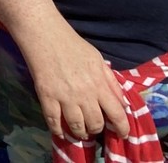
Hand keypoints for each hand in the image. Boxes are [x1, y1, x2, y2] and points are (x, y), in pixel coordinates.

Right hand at [19, 26, 129, 141]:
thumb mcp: (98, 60)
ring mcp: (64, 97)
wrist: (45, 35)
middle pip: (95, 124)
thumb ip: (111, 82)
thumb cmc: (73, 45)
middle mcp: (84, 94)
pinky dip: (58, 130)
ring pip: (76, 126)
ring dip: (80, 133)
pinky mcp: (47, 96)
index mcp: (99, 84)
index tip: (122, 134)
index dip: (122, 128)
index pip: (117, 114)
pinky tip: (60, 131)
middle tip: (94, 127)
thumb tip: (122, 104)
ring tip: (80, 131)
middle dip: (97, 129)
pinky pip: (54, 121)